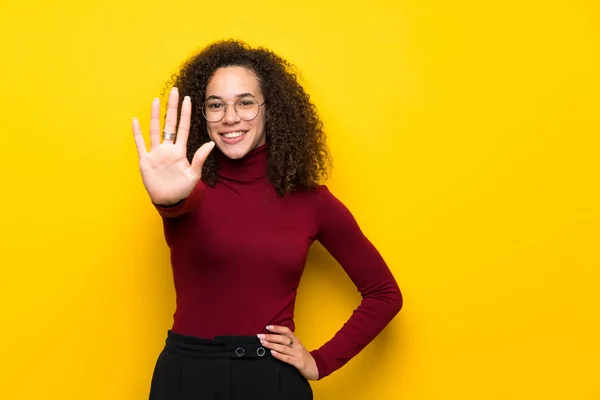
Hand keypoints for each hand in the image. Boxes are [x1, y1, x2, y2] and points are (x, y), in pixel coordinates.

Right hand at [132, 87, 214, 204]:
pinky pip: (140, 144)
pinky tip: (135, 120)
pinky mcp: (145, 160)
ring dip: (154, 116)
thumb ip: (199, 158)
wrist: (169, 200)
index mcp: (180, 151)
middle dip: (171, 108)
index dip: (185, 114)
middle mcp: (167, 148)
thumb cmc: (183, 189)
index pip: (183, 128)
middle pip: (169, 123)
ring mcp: (156, 153)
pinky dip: (137, 133)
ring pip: (154, 130)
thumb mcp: (194, 174)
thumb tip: (211, 143)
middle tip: (174, 91)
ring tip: (156, 100)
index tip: (188, 99)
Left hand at [257, 325, 318, 380]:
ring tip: (263, 343)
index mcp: (296, 340)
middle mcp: (297, 345)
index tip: (267, 327)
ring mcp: (298, 354)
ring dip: (272, 345)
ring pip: (283, 348)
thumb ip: (288, 342)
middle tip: (260, 336)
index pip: (286, 331)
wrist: (316, 367)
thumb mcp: (297, 347)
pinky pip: (287, 359)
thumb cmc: (303, 357)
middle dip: (270, 337)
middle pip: (283, 338)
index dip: (277, 328)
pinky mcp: (298, 363)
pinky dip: (279, 355)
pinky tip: (272, 353)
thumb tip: (273, 338)